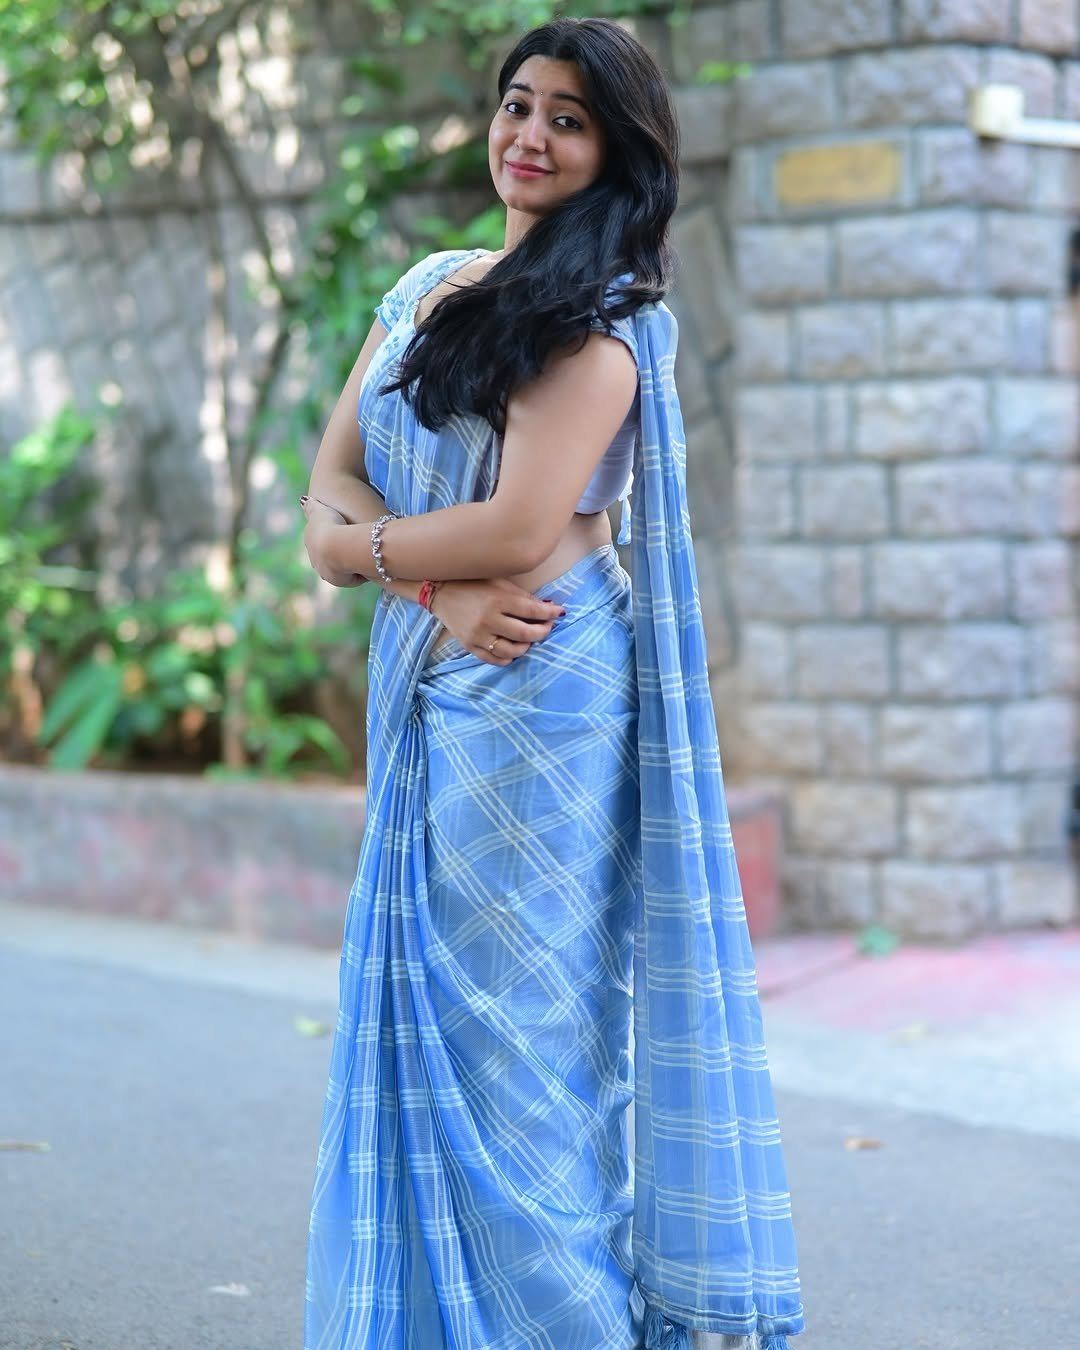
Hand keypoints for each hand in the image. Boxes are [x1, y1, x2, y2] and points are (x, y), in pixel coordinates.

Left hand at [301, 496, 364, 586]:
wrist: (336, 546)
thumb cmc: (330, 525)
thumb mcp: (319, 510)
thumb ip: (311, 506)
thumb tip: (304, 500)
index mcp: (310, 541)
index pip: (318, 542)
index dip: (330, 538)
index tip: (343, 534)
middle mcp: (315, 560)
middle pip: (327, 559)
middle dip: (339, 555)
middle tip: (355, 547)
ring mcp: (325, 572)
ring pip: (339, 570)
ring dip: (349, 565)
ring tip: (364, 558)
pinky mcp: (339, 580)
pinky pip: (352, 578)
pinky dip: (360, 573)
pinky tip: (369, 565)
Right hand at [428, 578, 566, 665]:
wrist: (441, 592)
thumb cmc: (475, 584)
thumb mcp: (500, 583)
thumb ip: (524, 597)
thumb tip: (549, 608)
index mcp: (498, 600)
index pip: (532, 611)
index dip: (550, 614)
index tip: (560, 613)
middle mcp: (488, 619)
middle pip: (526, 634)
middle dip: (542, 631)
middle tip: (547, 627)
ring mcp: (478, 635)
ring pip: (512, 651)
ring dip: (527, 647)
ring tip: (529, 639)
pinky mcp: (470, 646)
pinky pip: (495, 659)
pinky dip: (509, 657)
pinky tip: (514, 650)